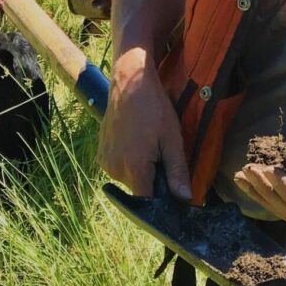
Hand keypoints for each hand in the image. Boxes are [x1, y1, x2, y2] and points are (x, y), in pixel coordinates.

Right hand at [97, 46, 191, 198]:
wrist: (129, 82)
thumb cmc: (154, 108)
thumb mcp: (172, 139)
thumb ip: (177, 172)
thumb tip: (185, 199)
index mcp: (134, 167)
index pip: (146, 203)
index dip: (161, 201)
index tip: (172, 191)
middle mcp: (115, 168)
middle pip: (138, 190)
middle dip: (153, 181)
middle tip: (163, 157)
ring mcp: (105, 161)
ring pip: (129, 179)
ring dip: (141, 171)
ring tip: (150, 146)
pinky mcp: (101, 153)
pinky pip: (119, 168)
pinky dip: (129, 162)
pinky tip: (137, 143)